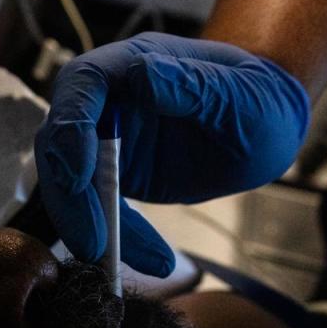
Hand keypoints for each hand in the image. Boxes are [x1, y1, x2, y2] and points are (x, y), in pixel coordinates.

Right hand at [34, 32, 309, 275]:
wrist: (266, 127)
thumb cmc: (259, 100)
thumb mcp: (244, 97)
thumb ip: (196, 86)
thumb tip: (140, 75)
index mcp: (132, 64)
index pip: (81, 85)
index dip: (70, 127)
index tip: (79, 175)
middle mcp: (106, 100)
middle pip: (60, 143)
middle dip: (70, 197)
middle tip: (93, 244)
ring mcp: (104, 140)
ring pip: (70, 184)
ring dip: (86, 225)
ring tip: (115, 263)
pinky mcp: (113, 177)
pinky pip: (100, 210)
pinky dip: (118, 239)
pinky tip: (152, 260)